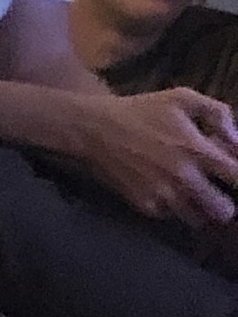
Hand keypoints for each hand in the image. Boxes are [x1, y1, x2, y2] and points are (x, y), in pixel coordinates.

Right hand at [75, 85, 237, 228]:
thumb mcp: (181, 97)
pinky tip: (165, 190)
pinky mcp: (146, 206)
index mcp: (197, 150)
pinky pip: (172, 217)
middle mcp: (184, 178)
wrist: (94, 129)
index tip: (231, 174)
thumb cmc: (141, 110)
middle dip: (225, 203)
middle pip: (224, 211)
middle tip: (217, 192)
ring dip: (200, 208)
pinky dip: (173, 208)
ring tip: (191, 194)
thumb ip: (218, 113)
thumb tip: (237, 141)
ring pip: (199, 219)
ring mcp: (164, 195)